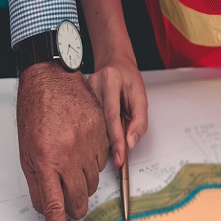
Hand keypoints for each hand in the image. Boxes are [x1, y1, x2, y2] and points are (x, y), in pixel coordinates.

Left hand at [17, 63, 108, 220]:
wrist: (50, 78)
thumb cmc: (34, 116)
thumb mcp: (26, 154)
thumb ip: (38, 186)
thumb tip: (50, 213)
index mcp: (45, 163)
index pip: (55, 215)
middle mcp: (69, 156)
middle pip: (78, 203)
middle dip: (72, 205)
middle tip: (63, 188)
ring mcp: (88, 144)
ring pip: (91, 184)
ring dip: (81, 179)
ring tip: (68, 156)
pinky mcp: (103, 134)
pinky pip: (103, 163)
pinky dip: (92, 161)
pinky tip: (80, 143)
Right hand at [88, 52, 147, 167]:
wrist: (114, 64)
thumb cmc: (127, 78)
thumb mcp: (141, 96)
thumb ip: (139, 120)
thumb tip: (130, 142)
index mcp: (110, 80)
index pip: (111, 115)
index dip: (116, 138)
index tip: (119, 156)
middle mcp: (93, 84)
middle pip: (99, 122)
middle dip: (110, 142)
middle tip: (119, 156)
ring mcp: (83, 92)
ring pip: (93, 124)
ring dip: (104, 137)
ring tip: (113, 141)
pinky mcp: (79, 99)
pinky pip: (89, 121)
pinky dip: (98, 131)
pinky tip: (102, 133)